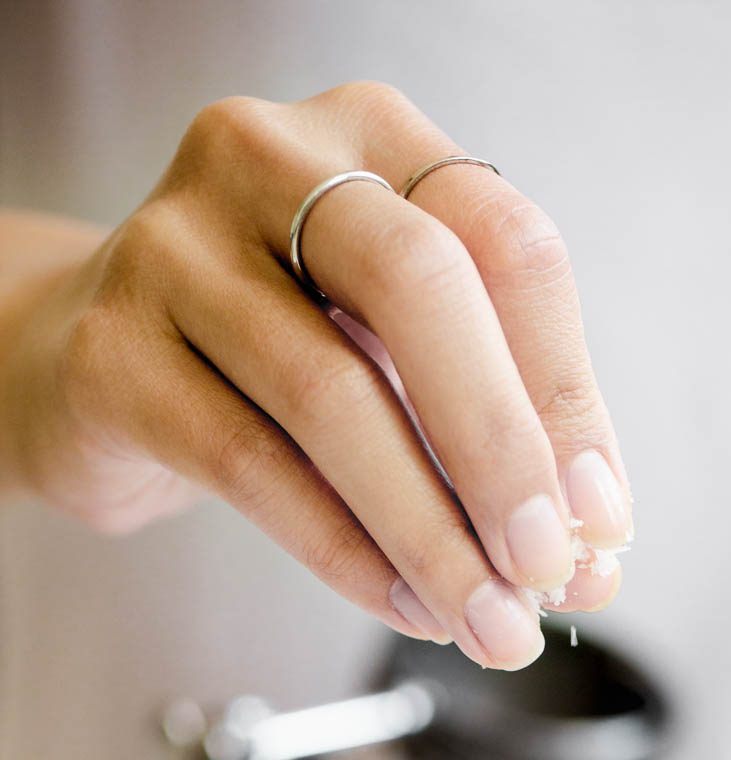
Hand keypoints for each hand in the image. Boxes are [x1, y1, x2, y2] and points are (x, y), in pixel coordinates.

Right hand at [0, 83, 632, 668]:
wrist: (97, 369)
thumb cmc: (275, 360)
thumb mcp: (401, 365)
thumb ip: (498, 439)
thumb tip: (591, 562)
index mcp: (375, 138)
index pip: (507, 246)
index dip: (567, 393)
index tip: (599, 519)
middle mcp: (271, 159)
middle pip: (420, 286)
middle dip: (500, 449)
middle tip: (545, 569)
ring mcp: (176, 247)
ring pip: (331, 394)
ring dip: (427, 531)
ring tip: (480, 616)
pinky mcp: (114, 350)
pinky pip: (250, 464)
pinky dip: (342, 549)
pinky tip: (399, 600)